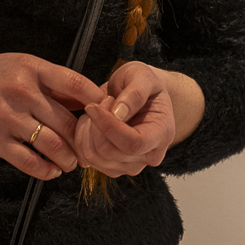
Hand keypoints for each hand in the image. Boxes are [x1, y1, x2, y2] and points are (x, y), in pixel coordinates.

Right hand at [0, 53, 104, 179]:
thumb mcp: (17, 66)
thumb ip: (48, 81)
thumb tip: (88, 96)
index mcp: (29, 67)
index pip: (74, 83)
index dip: (97, 100)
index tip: (111, 113)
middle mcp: (19, 90)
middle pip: (66, 120)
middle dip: (82, 139)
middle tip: (92, 149)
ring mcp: (6, 116)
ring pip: (51, 144)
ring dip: (67, 158)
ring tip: (72, 163)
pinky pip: (28, 161)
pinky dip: (45, 170)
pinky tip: (51, 172)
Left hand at [73, 62, 177, 176]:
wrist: (140, 95)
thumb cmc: (143, 84)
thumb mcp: (142, 76)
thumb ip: (135, 93)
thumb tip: (119, 114)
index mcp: (162, 133)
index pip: (133, 143)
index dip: (109, 127)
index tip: (92, 106)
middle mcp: (150, 155)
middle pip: (110, 151)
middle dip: (96, 124)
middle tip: (100, 101)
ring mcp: (131, 165)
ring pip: (94, 157)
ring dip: (87, 130)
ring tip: (97, 110)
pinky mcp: (114, 168)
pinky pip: (87, 158)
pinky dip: (82, 139)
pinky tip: (90, 122)